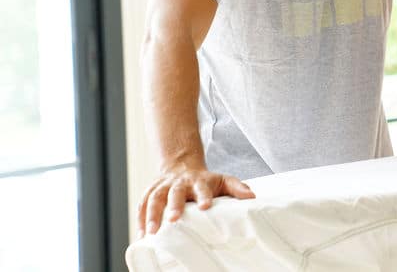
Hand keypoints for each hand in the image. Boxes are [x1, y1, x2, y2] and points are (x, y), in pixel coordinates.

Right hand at [136, 164, 254, 237]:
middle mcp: (179, 183)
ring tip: (151, 233)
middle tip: (173, 220)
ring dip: (151, 214)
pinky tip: (140, 235)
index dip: (204, 196)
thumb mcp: (223, 180)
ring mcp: (163, 186)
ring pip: (154, 198)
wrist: (181, 167)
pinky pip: (142, 205)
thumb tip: (252, 197)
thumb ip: (237, 188)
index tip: (206, 206)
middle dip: (173, 205)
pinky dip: (140, 219)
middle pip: (175, 192)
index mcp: (199, 181)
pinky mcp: (150, 192)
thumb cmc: (205, 180)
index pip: (202, 187)